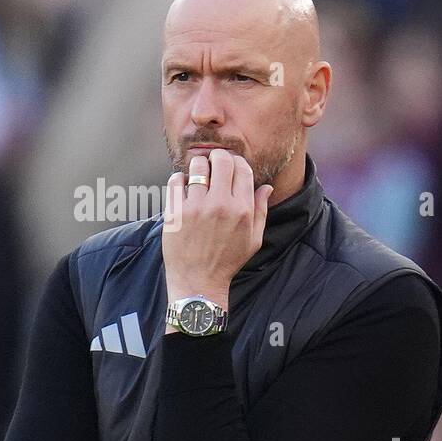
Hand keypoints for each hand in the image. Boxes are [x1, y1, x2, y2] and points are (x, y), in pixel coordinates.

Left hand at [162, 149, 273, 314]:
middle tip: (214, 164)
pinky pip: (175, 180)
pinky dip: (179, 179)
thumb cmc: (227, 262)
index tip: (231, 166)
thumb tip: (266, 187)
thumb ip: (261, 211)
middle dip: (218, 157)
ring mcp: (196, 207)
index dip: (237, 162)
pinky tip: (183, 186)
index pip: (242, 168)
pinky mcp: (175, 212)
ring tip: (198, 175)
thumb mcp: (253, 240)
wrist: (198, 282)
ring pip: (197, 165)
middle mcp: (220, 205)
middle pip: (221, 160)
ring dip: (198, 166)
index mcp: (242, 209)